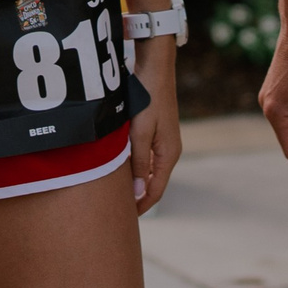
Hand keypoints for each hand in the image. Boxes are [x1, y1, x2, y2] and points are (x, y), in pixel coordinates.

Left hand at [127, 42, 184, 213]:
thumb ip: (138, 164)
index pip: (156, 191)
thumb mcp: (140, 134)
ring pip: (150, 172)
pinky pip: (147, 159)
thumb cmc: (147, 101)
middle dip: (138, 198)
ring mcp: (164, 142)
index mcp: (168, 155)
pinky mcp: (157, 133)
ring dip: (137, 183)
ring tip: (118, 194)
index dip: (141, 206)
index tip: (125, 218)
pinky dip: (137, 169)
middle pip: (154, 184)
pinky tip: (122, 170)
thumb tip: (139, 194)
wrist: (155, 69)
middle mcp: (169, 151)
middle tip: (119, 211)